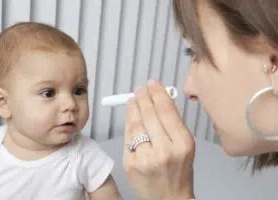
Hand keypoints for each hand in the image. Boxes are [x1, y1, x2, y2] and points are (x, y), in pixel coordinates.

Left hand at [123, 80, 195, 199]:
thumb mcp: (185, 146)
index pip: (167, 111)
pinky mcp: (130, 163)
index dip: (158, 94)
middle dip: (143, 97)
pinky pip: (128, 136)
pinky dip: (128, 121)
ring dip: (133, 107)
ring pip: (136, 123)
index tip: (152, 83)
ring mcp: (145, 157)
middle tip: (140, 88)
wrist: (168, 198)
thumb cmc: (179, 171)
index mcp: (183, 144)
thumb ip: (173, 123)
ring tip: (133, 98)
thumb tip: (159, 99)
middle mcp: (164, 150)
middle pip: (149, 115)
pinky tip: (130, 113)